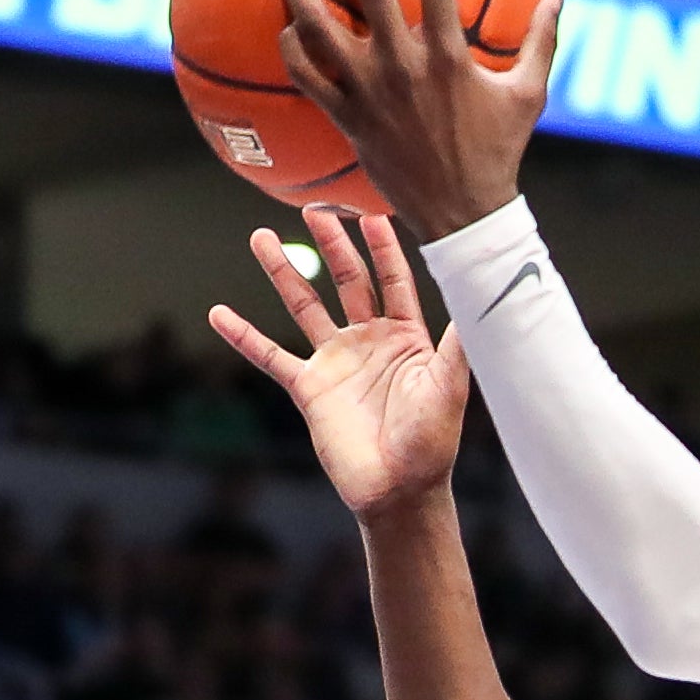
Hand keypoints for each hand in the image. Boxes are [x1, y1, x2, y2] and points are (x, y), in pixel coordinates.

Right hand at [207, 207, 472, 521]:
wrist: (399, 491)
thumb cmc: (432, 443)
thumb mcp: (449, 386)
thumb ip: (458, 341)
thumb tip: (480, 295)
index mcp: (406, 337)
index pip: (393, 280)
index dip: (383, 248)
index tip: (372, 213)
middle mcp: (369, 342)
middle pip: (347, 281)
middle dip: (332, 244)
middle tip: (315, 208)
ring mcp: (336, 362)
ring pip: (304, 306)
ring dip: (283, 272)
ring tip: (260, 237)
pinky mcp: (309, 388)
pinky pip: (270, 356)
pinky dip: (243, 336)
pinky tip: (218, 314)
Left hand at [279, 0, 556, 236]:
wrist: (462, 214)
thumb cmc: (498, 152)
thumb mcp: (528, 96)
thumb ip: (542, 42)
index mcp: (448, 57)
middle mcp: (404, 68)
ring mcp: (370, 93)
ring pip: (323, 32)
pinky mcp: (348, 119)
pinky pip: (309, 79)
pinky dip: (293, 50)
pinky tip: (286, 27)